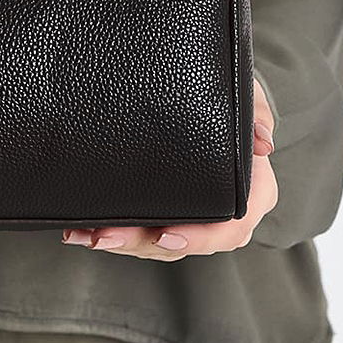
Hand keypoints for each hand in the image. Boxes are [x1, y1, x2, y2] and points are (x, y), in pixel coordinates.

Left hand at [61, 78, 277, 259]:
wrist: (213, 102)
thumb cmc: (233, 102)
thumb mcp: (249, 98)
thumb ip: (257, 112)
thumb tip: (262, 141)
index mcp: (250, 196)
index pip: (229, 229)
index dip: (198, 238)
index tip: (166, 236)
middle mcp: (220, 216)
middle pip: (181, 243)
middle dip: (139, 243)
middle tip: (105, 236)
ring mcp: (189, 219)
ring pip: (153, 244)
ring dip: (117, 242)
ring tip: (83, 233)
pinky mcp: (161, 214)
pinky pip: (137, 232)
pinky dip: (108, 233)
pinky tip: (79, 230)